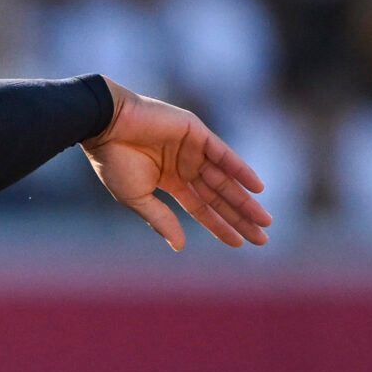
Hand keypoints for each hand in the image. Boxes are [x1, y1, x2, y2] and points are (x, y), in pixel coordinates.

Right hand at [83, 80, 270, 251]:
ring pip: (225, 180)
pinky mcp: (198, 133)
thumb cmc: (114, 162)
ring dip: (245, 200)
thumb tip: (180, 246)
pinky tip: (258, 189)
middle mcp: (186, 167)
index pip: (201, 208)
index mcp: (169, 182)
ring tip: (265, 220)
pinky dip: (241, 171)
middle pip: (218, 197)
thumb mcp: (137, 198)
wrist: (107, 126)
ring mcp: (194, 150)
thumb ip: (160, 219)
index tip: (240, 243)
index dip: (220, 226)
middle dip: (240, 217)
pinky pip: (225, 155)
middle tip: (262, 238)